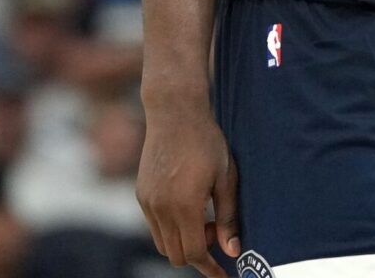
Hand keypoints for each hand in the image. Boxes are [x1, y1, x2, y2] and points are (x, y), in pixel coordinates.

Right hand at [136, 100, 239, 276]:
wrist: (175, 113)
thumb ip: (228, 217)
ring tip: (204, 218)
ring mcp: (147, 202)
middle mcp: (160, 208)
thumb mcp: (226, 178)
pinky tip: (190, 207)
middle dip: (199, 254)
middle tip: (218, 232)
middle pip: (176, 255)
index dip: (211, 268)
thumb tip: (233, 251)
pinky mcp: (141, 195)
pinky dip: (172, 229)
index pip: (194, 253)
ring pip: (163, 244)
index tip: (225, 274)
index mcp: (184, 205)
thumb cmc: (207, 142)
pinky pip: (155, 227)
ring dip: (184, 242)